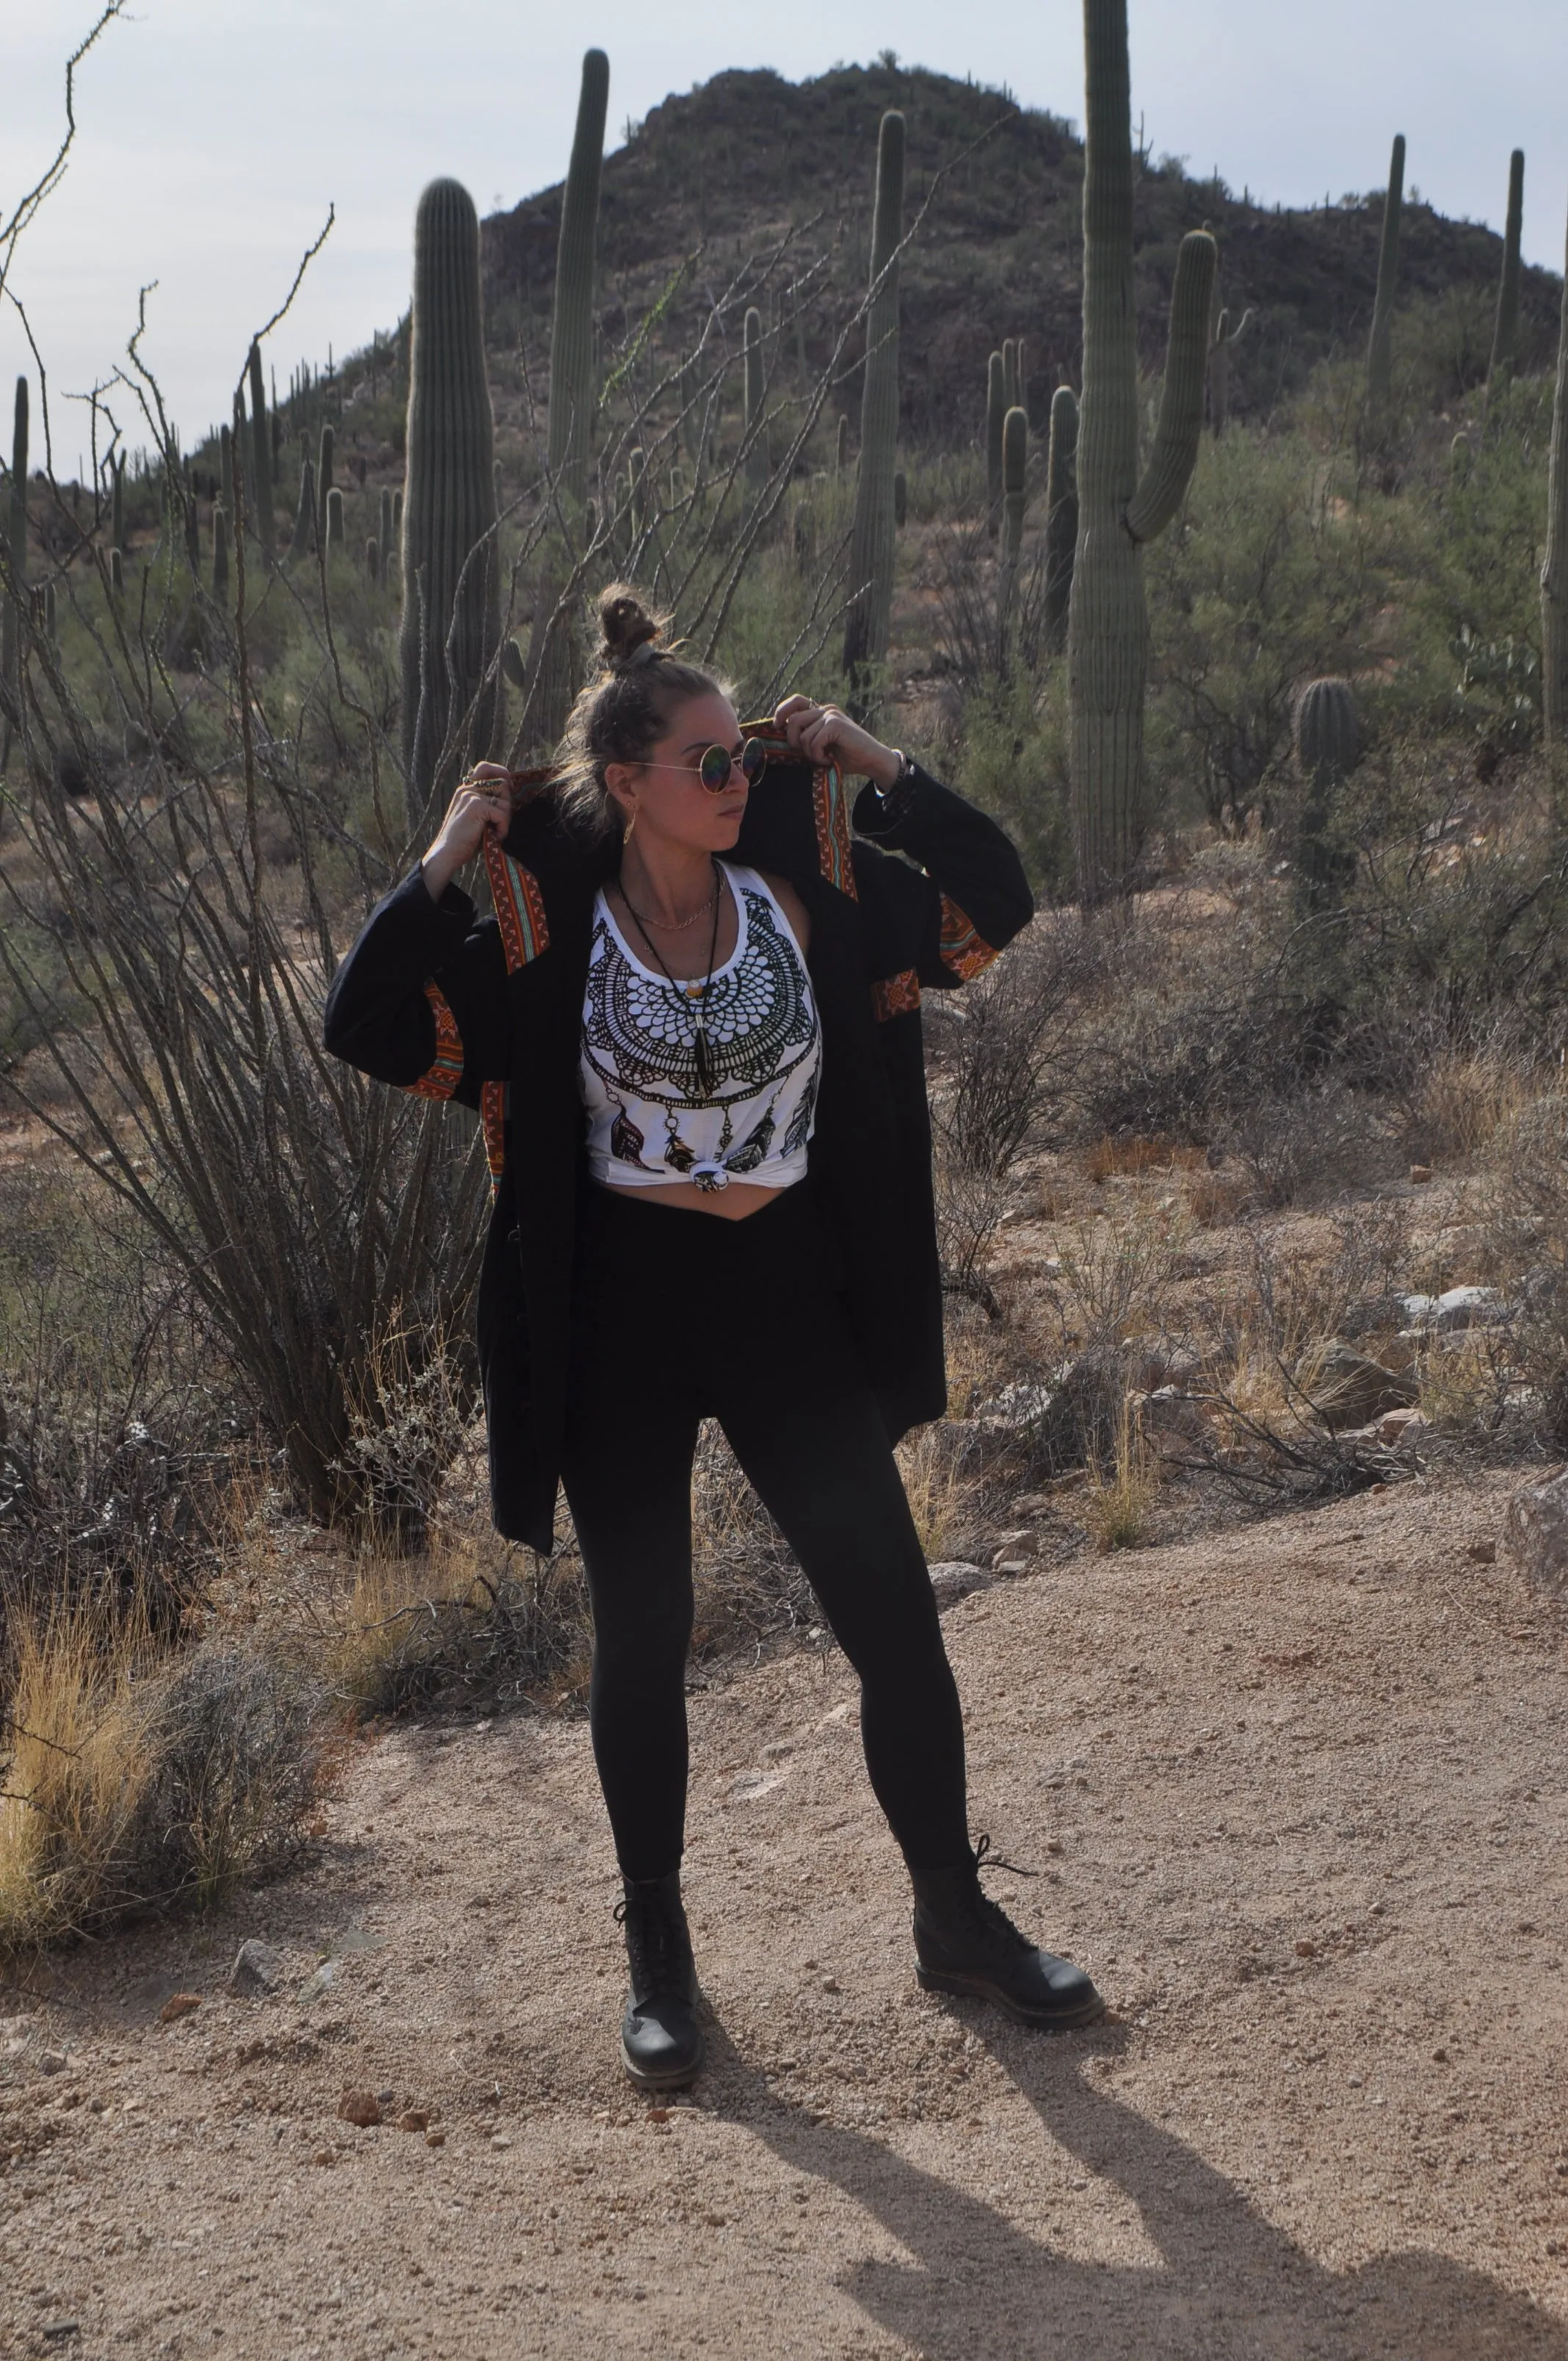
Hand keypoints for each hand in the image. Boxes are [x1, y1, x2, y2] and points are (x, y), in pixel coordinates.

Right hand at [421, 765, 514, 900]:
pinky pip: (503, 815)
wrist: (446, 853)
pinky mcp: (477, 806)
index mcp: (465, 789)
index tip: (509, 788)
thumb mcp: (476, 817)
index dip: (501, 773)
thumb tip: (510, 793)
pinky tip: (493, 838)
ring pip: (505, 801)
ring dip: (505, 821)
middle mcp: (468, 788)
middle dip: (507, 805)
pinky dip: (503, 830)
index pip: (485, 768)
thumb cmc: (463, 841)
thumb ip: (487, 803)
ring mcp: (472, 795)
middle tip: (500, 824)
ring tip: (494, 833)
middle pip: (502, 784)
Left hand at [772, 696, 900, 789]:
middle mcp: (825, 709)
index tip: (777, 727)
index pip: (796, 701)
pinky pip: (814, 742)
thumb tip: (781, 735)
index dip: (782, 711)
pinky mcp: (836, 724)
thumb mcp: (821, 744)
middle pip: (793, 720)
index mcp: (821, 712)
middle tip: (806, 755)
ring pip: (803, 735)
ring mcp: (831, 715)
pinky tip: (829, 760)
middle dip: (793, 741)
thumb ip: (806, 736)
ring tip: (824, 759)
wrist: (871, 761)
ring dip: (810, 754)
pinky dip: (819, 756)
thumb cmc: (846, 757)